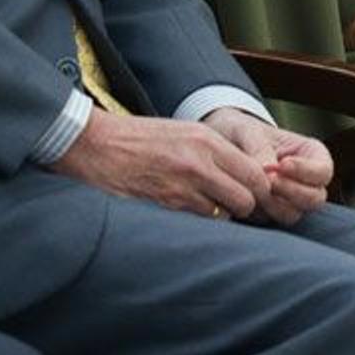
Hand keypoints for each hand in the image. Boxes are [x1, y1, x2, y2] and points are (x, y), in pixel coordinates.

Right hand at [53, 107, 273, 218]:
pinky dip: (198, 222)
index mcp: (207, 140)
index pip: (255, 173)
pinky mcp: (164, 206)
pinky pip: (197, 222)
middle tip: (233, 205)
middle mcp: (199, 163)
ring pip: (224, 215)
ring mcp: (181, 187)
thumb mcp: (184, 132)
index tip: (252, 192)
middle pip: (247, 199)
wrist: (95, 144)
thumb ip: (217, 152)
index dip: (259, 188)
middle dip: (244, 206)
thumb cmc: (140, 138)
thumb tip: (249, 174)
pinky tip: (185, 211)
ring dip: (220, 215)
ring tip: (205, 206)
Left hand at [201, 109, 332, 225]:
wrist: (223, 146)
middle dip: (292, 191)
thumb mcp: (249, 131)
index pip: (323, 171)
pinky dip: (259, 211)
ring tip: (255, 187)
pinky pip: (270, 221)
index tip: (283, 164)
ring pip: (294, 214)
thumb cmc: (243, 133)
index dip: (306, 171)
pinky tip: (245, 196)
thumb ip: (260, 148)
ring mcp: (290, 201)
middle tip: (269, 179)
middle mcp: (306, 182)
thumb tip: (267, 170)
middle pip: (315, 199)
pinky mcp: (271, 213)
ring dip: (274, 204)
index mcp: (312, 156)